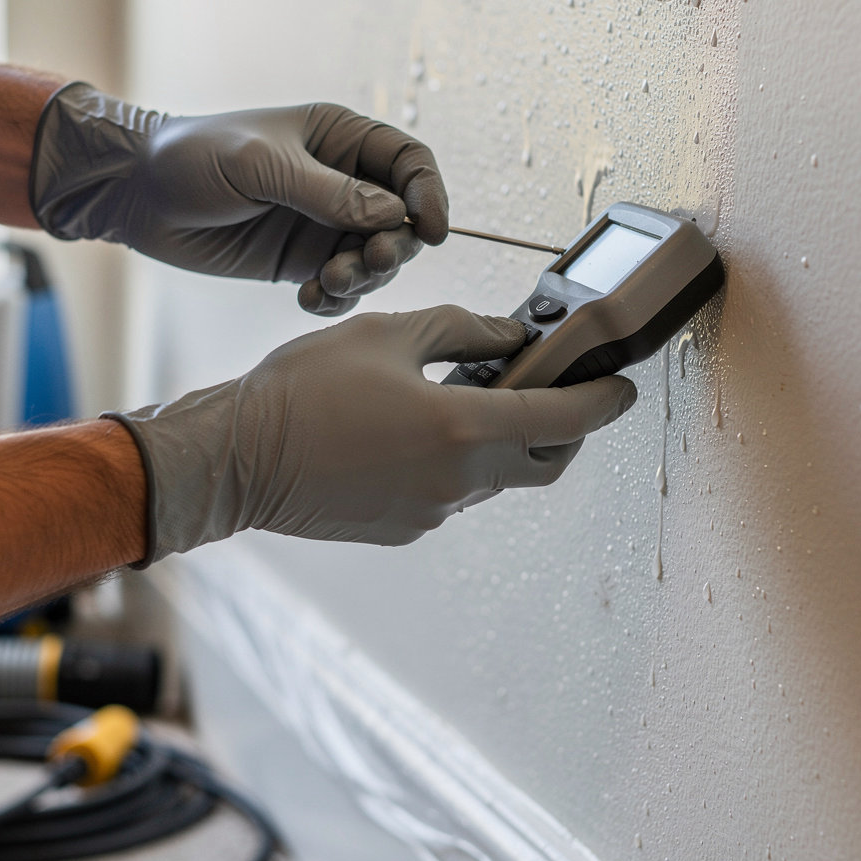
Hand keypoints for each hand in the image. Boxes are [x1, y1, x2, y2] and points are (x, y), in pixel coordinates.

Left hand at [30, 84, 448, 314]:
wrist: (140, 195)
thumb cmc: (196, 157)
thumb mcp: (263, 166)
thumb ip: (329, 192)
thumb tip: (394, 215)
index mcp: (340, 140)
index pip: (408, 163)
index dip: (429, 195)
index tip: (433, 231)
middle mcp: (341, 184)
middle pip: (400, 220)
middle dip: (393, 247)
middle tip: (365, 261)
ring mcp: (322, 226)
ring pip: (372, 260)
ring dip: (362, 278)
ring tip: (329, 282)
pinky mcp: (300, 263)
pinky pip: (337, 289)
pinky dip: (332, 300)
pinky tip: (307, 298)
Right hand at [103, 305, 637, 562]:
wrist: (238, 460)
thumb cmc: (304, 388)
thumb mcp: (387, 335)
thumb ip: (462, 331)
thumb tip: (510, 337)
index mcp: (461, 428)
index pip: (563, 419)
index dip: (603, 402)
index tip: (622, 388)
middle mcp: (457, 482)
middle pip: (544, 463)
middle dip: (564, 433)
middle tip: (555, 396)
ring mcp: (431, 513)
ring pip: (493, 478)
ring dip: (497, 442)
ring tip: (462, 401)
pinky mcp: (405, 529)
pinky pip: (449, 495)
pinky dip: (453, 464)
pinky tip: (413, 435)